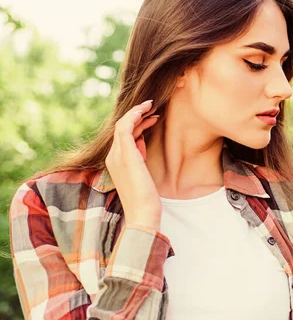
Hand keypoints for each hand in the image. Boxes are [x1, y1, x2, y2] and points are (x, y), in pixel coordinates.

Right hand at [105, 100, 161, 229]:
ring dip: (136, 113)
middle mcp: (112, 157)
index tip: (152, 118)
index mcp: (115, 161)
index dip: (137, 124)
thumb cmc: (145, 197)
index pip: (124, 136)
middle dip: (138, 116)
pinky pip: (125, 128)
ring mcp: (116, 155)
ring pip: (122, 125)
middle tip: (153, 109)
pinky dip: (134, 116)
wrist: (142, 213)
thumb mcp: (142, 171)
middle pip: (122, 128)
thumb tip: (141, 139)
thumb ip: (139, 155)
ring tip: (151, 106)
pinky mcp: (124, 154)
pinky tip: (144, 111)